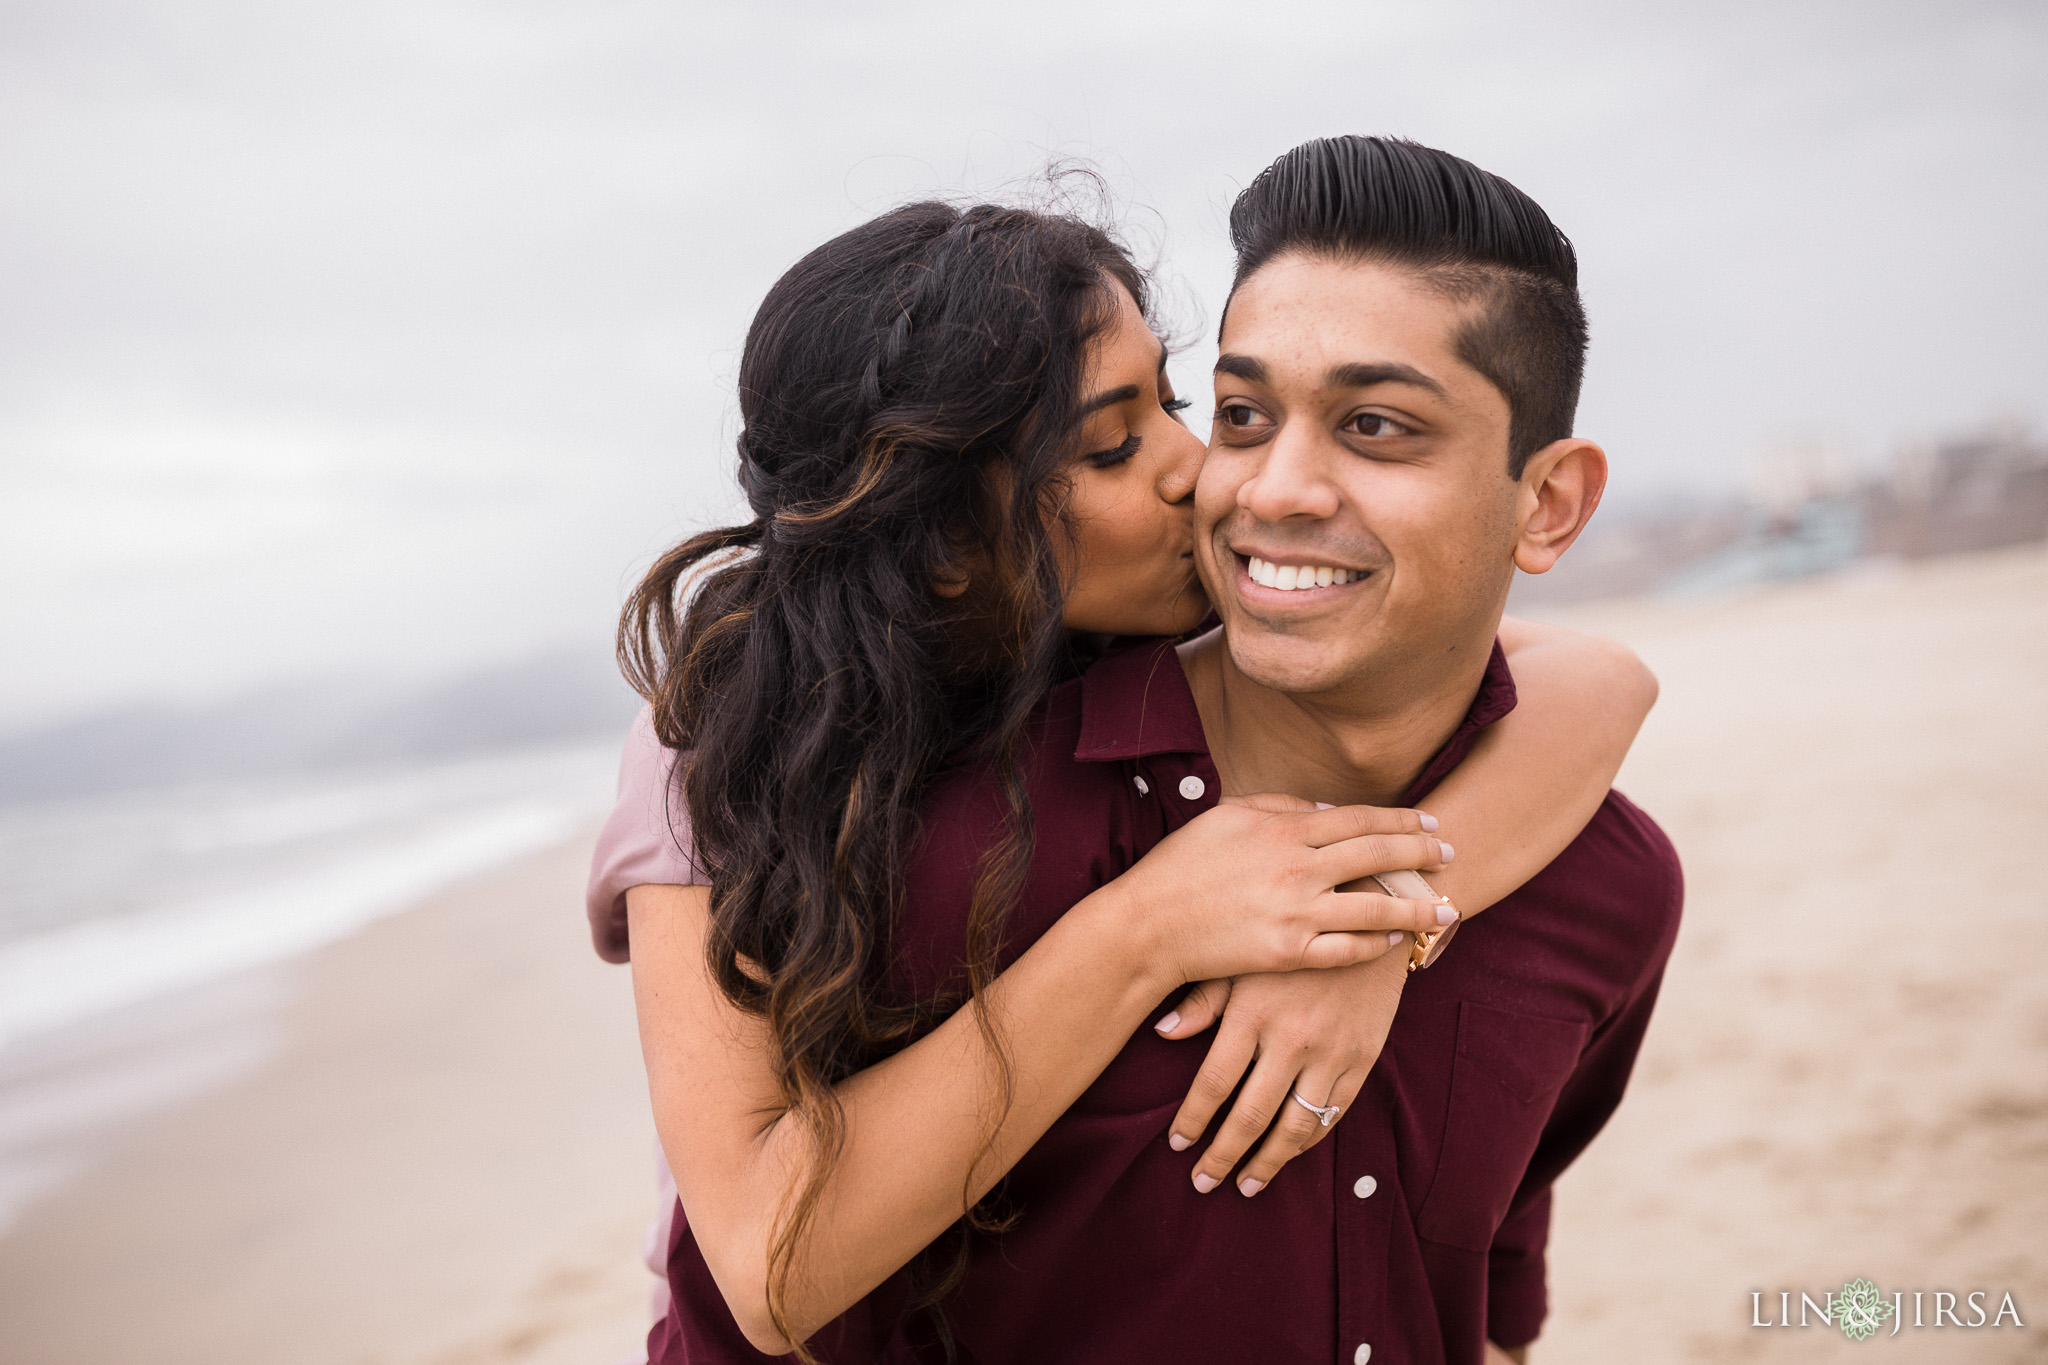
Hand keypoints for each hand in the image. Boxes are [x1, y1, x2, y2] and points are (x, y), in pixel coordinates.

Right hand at [1106, 792, 1454, 990]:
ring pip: (1375, 908)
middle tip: (1452, 854)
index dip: (1400, 819)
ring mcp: (1296, 913)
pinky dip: (1376, 945)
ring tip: (1447, 910)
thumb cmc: (1182, 866)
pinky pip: (1347, 950)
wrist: (1148, 925)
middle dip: (1421, 854)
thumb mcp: (1227, 817)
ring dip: (1417, 908)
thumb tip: (1326, 809)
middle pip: (1377, 856)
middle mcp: (1297, 867)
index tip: (1430, 820)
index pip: (1359, 819)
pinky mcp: (1289, 953)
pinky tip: (1396, 942)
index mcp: (1283, 829)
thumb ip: (1279, 807)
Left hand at [1154, 948, 1407, 1195]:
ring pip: (1294, 1125)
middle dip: (1224, 1156)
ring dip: (1268, 1162)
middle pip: (1251, 1116)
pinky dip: (1308, 1139)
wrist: (1368, 913)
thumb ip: (1203, 999)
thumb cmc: (1290, 931)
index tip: (1177, 1146)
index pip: (1213, 1085)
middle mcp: (1290, 1038)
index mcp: (1252, 1013)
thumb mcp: (1242, 957)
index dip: (1192, 1121)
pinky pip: (1332, 1112)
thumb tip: (1161, 1033)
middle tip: (1204, 1182)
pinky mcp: (1361, 1057)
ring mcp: (1330, 1052)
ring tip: (1246, 1184)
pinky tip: (1288, 1152)